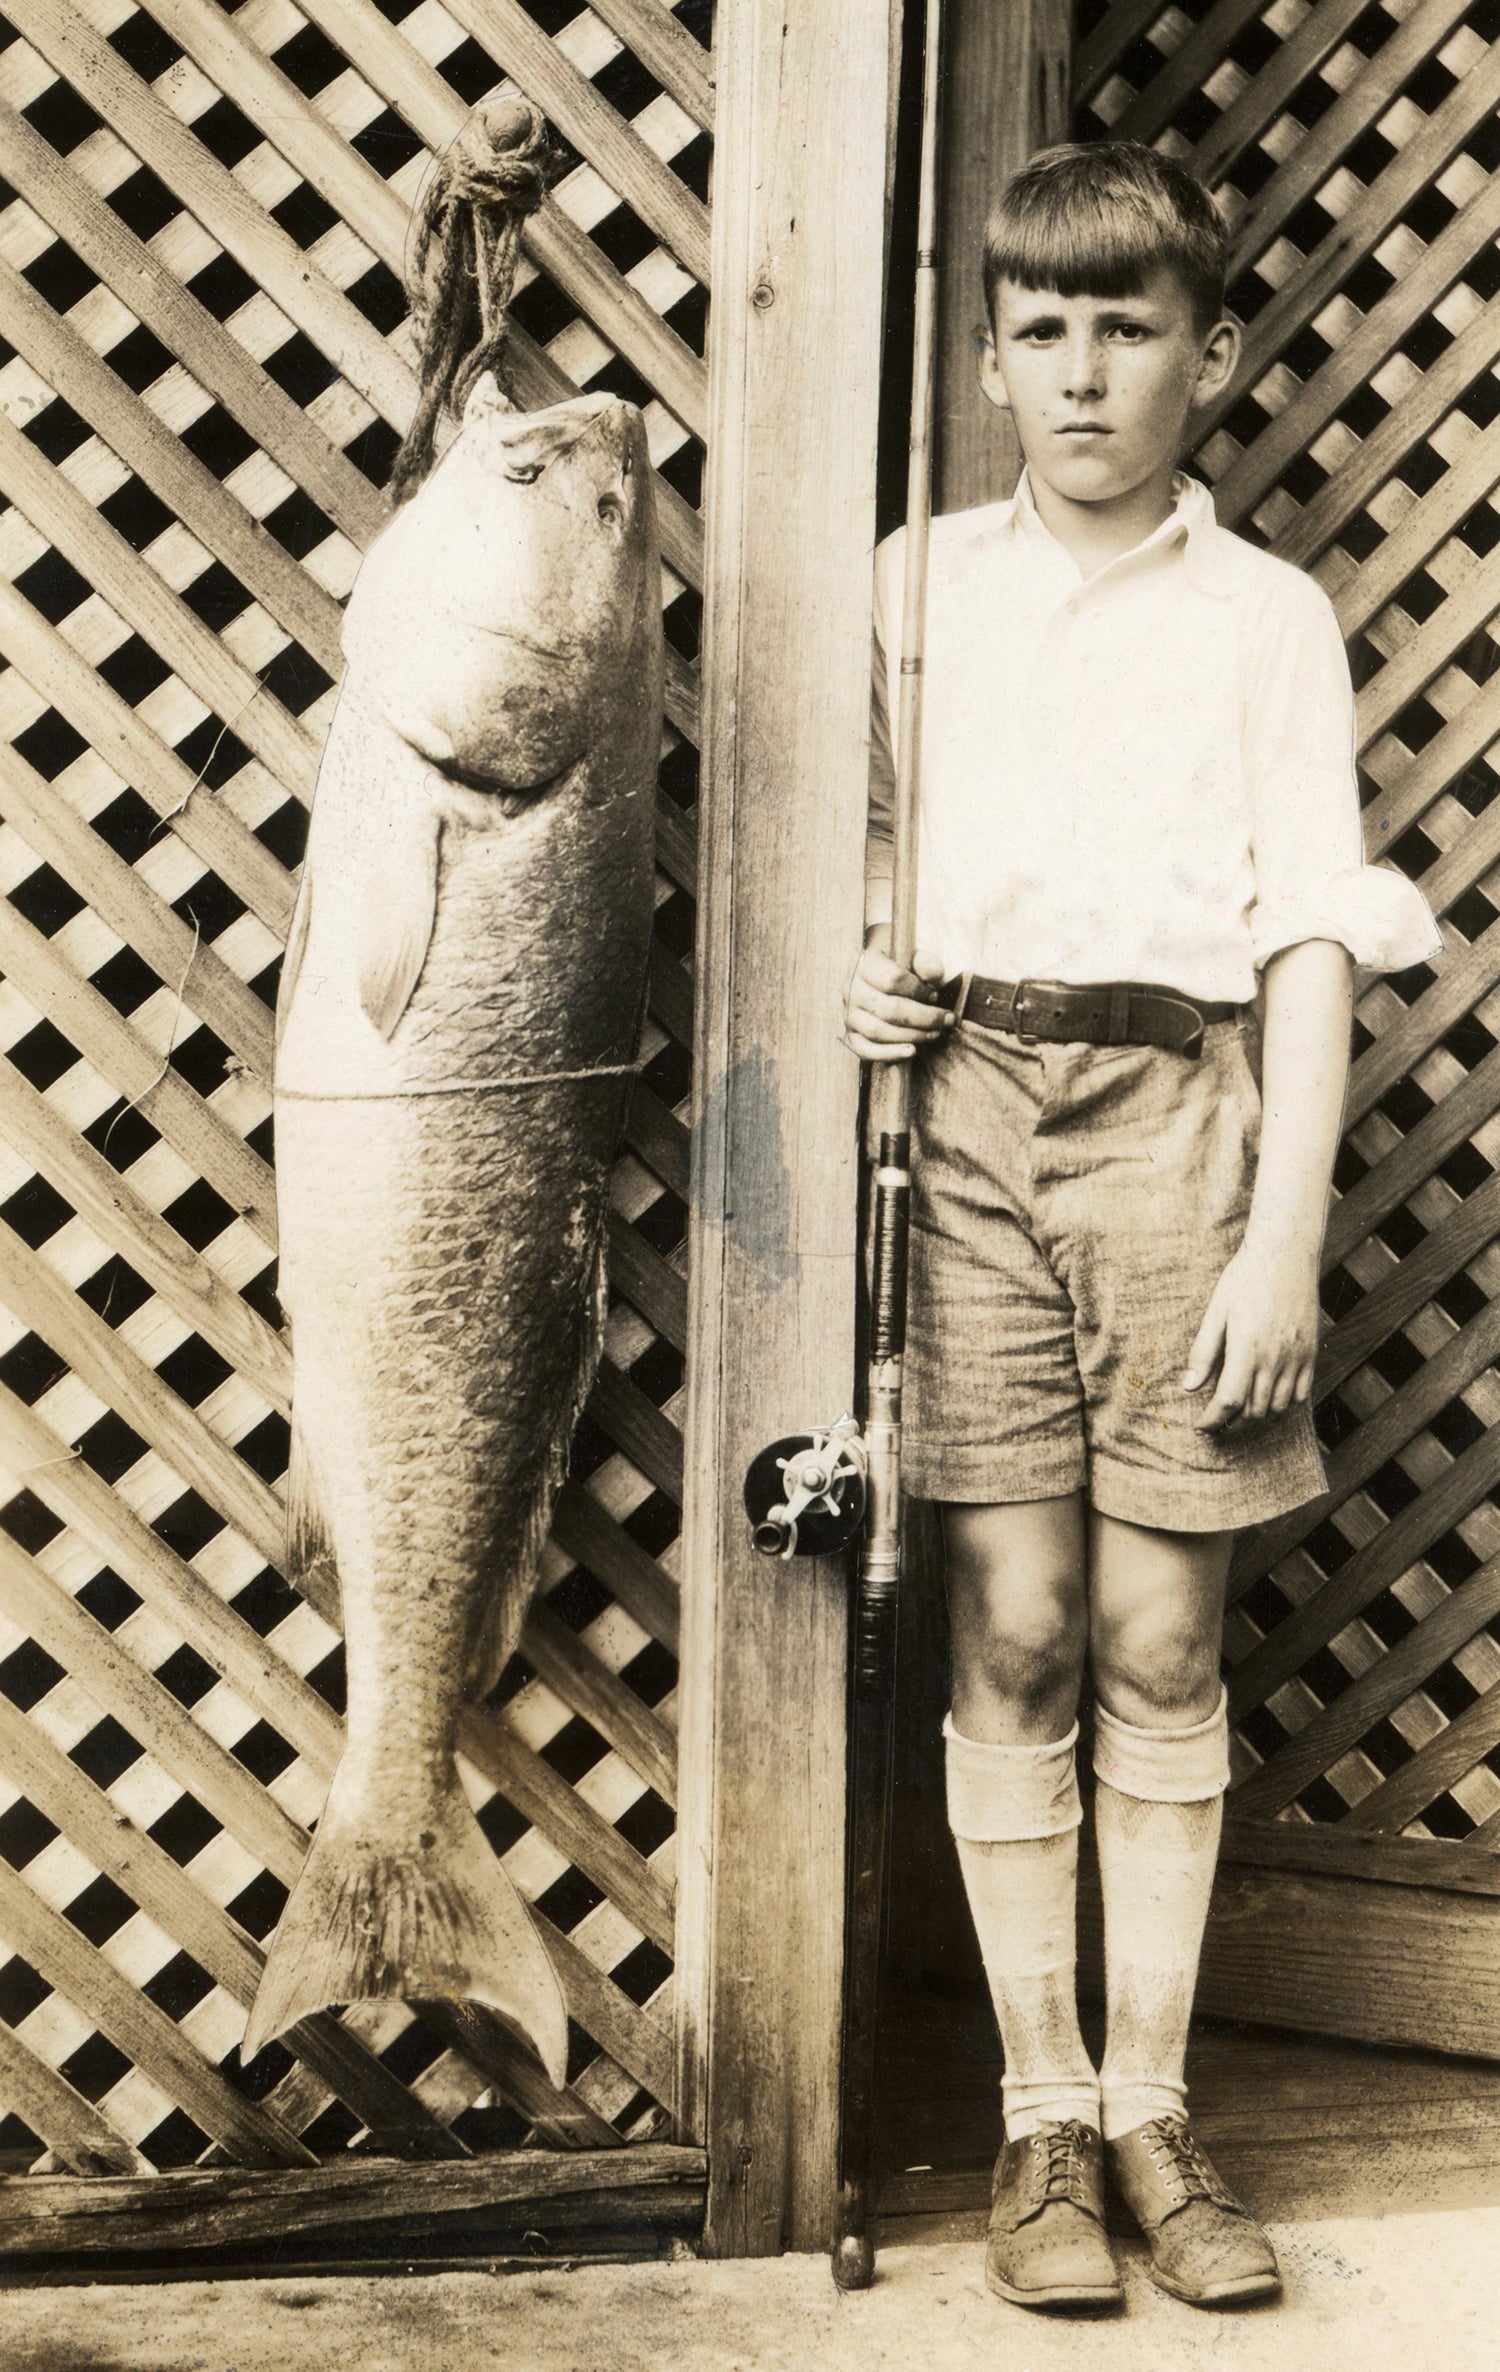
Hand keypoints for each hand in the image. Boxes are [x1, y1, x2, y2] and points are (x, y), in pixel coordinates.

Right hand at [844, 936, 953, 1061]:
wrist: (876, 983)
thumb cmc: (898, 970)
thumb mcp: (911, 958)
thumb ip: (925, 962)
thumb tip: (934, 974)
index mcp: (865, 965)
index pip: (892, 980)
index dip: (918, 990)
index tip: (934, 994)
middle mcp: (852, 990)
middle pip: (889, 1009)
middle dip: (924, 1017)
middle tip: (946, 1020)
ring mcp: (848, 1015)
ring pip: (878, 1031)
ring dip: (912, 1036)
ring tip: (935, 1034)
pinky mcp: (850, 1035)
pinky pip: (865, 1050)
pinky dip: (889, 1054)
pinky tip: (911, 1051)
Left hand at [1182, 1238, 1319, 1430]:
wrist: (1285, 1254)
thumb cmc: (1244, 1279)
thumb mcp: (1216, 1312)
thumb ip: (1203, 1352)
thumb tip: (1188, 1387)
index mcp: (1247, 1349)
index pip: (1229, 1401)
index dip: (1213, 1420)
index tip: (1201, 1425)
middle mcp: (1275, 1358)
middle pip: (1254, 1411)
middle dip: (1232, 1424)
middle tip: (1216, 1422)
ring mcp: (1296, 1357)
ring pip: (1278, 1408)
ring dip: (1257, 1418)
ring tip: (1239, 1415)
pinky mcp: (1311, 1353)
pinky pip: (1301, 1394)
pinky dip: (1283, 1406)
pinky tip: (1267, 1400)